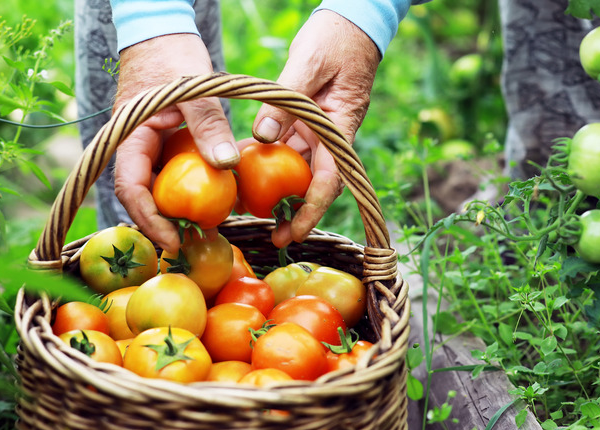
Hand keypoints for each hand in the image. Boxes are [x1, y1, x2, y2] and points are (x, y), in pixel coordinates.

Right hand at [112, 34, 238, 252]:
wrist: (162, 35)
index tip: (172, 239)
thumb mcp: (195, 90)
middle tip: (194, 243)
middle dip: (165, 223)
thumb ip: (208, 125)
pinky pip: (175, 173)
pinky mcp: (165, 145)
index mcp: (129, 137)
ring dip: (179, 209)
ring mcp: (149, 147)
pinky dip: (191, 188)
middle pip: (143, 196)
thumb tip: (227, 166)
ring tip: (207, 228)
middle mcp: (134, 148)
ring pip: (160, 187)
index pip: (130, 188)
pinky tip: (216, 199)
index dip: (149, 218)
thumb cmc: (172, 57)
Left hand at [251, 10, 381, 247]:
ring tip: (254, 210)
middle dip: (296, 212)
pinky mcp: (307, 120)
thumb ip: (285, 102)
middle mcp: (331, 134)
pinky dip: (271, 160)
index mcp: (338, 126)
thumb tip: (261, 137)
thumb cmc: (335, 39)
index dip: (312, 210)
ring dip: (281, 190)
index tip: (295, 232)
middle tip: (274, 237)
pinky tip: (247, 168)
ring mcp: (319, 129)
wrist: (351, 23)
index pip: (330, 179)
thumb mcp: (307, 64)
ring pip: (299, 168)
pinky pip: (289, 146)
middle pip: (315, 182)